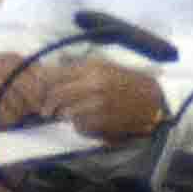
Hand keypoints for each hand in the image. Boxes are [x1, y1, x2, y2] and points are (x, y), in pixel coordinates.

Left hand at [41, 60, 166, 138]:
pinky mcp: (102, 123)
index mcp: (91, 68)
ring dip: (65, 115)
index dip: (45, 85)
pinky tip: (88, 120)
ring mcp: (96, 106)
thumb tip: (51, 71)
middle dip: (48, 104)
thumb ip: (77, 67)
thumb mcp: (103, 65)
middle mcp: (92, 85)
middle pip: (56, 96)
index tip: (41, 91)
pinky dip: (79, 125)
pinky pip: (79, 126)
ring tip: (70, 114)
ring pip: (65, 113)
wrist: (151, 100)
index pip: (56, 75)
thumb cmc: (125, 81)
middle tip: (46, 110)